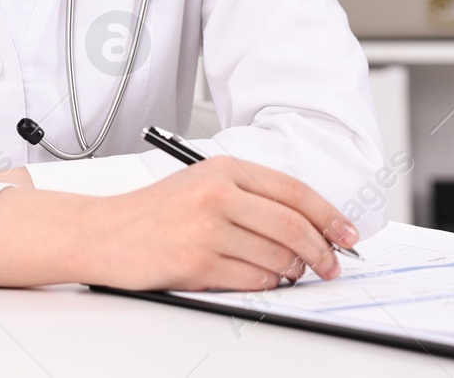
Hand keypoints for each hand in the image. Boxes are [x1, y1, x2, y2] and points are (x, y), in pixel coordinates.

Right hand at [95, 156, 357, 291]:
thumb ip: (250, 196)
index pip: (294, 192)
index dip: (330, 216)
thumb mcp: (202, 185)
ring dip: (292, 271)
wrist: (105, 231)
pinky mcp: (197, 262)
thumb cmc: (155, 212)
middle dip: (322, 252)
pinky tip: (260, 279)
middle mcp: (217, 194)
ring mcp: (207, 229)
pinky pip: (252, 279)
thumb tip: (309, 224)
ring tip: (288, 272)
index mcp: (223, 169)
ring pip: (276, 257)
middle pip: (293, 227)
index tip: (348, 235)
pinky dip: (266, 284)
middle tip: (331, 266)